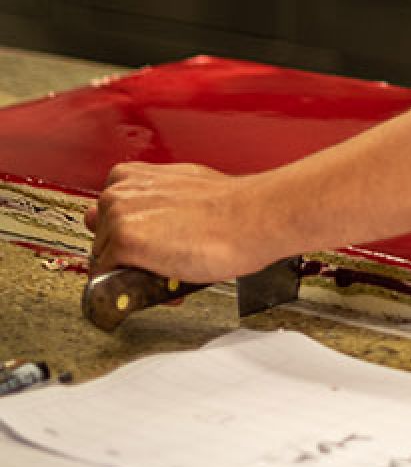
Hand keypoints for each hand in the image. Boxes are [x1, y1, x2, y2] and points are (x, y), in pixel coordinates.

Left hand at [84, 161, 281, 283]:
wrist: (250, 217)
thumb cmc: (229, 206)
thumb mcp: (182, 190)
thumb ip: (153, 202)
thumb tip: (143, 222)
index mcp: (132, 176)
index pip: (108, 216)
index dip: (129, 237)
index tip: (147, 247)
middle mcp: (120, 192)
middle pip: (104, 239)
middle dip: (129, 257)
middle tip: (162, 264)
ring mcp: (119, 216)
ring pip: (107, 260)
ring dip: (133, 274)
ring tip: (168, 276)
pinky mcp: (125, 243)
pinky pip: (109, 279)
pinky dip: (130, 291)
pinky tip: (162, 287)